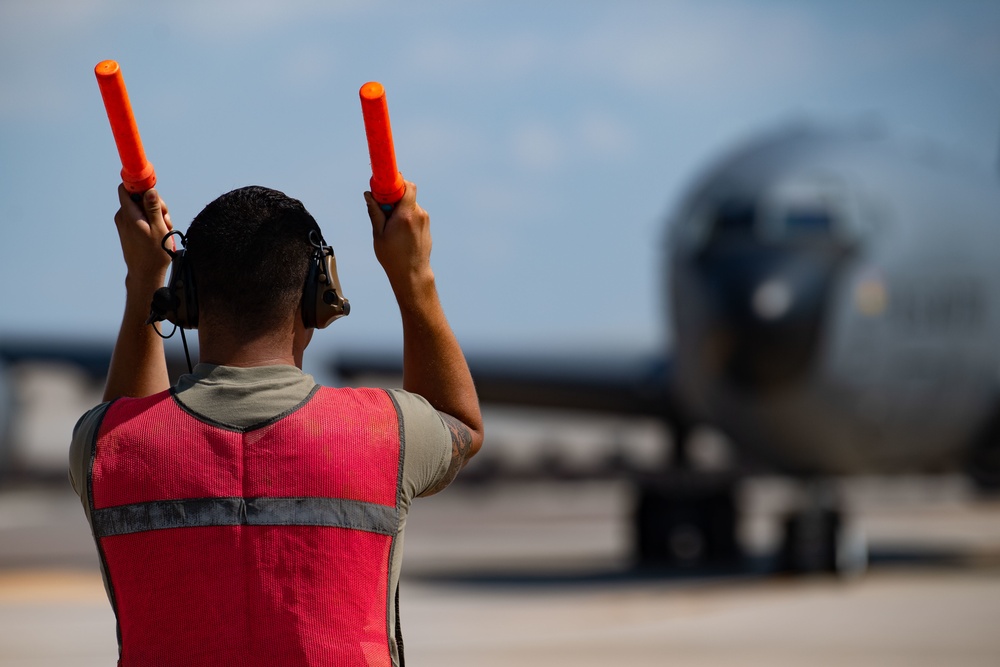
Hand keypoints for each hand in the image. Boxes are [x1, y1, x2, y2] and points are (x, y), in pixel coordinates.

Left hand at [113, 184, 172, 289]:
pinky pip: (139, 217)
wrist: (144, 274)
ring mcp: (124, 223)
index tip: (152, 188)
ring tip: (164, 229)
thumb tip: (150, 190)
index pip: (126, 188)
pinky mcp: (128, 229)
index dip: (140, 184)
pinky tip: (159, 233)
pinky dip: (150, 221)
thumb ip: (153, 208)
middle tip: (165, 218)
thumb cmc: (154, 254)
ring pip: (141, 208)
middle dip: (154, 203)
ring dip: (155, 214)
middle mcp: (123, 217)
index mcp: (129, 215)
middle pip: (138, 197)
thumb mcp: (159, 229)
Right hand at [364, 181, 433, 301]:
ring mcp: (425, 220)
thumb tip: (368, 194)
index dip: (395, 182)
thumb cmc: (393, 257)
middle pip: (406, 194)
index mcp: (406, 215)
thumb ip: (375, 212)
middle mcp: (419, 214)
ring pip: (409, 205)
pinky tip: (399, 234)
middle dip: (393, 198)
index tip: (383, 186)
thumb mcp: (379, 234)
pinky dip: (405, 217)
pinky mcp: (426, 226)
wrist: (413, 274)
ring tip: (390, 228)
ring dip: (399, 209)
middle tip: (382, 211)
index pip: (407, 186)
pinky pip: (414, 214)